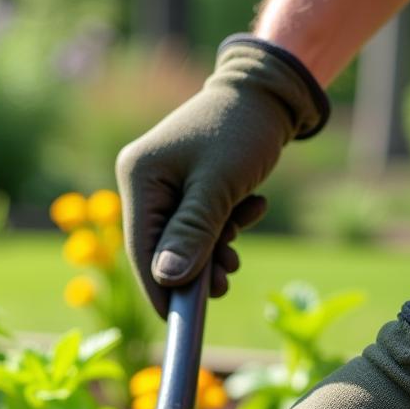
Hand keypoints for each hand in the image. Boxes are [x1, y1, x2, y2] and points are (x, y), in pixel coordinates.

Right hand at [116, 35, 327, 316]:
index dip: (159, 286)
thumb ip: (192, 232)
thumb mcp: (219, 185)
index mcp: (138, 176)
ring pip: (181, 237)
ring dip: (212, 249)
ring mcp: (162, 182)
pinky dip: (221, 228)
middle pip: (159, 245)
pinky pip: (197, 221)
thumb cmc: (244, 129)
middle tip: (223, 286)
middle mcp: (142, 180)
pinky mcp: (184, 184)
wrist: (271, 89)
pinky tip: (249, 212)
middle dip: (193, 268)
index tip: (176, 319)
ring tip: (237, 255)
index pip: (141, 247)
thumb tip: (167, 280)